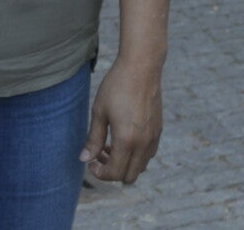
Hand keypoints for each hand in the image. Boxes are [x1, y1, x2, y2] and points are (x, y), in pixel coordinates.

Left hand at [83, 56, 162, 183]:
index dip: (100, 173)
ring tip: (109, 146)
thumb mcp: (99, 111)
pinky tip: (124, 138)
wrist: (141, 67)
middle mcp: (143, 143)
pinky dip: (136, 156)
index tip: (90, 162)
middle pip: (129, 176)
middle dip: (112, 172)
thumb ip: (93, 138)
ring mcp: (153, 137)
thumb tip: (84, 158)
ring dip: (125, 164)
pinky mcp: (158, 130)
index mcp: (126, 140)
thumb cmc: (117, 86)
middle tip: (98, 156)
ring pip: (141, 167)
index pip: (114, 172)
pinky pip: (148, 154)